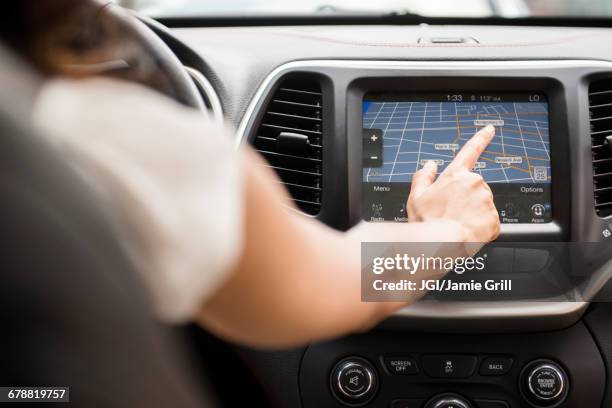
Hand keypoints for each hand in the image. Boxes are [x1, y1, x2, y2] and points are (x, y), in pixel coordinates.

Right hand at [407, 125, 500, 242]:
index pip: (470, 151)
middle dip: (467, 200)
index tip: (490, 129)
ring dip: (473, 215)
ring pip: (482, 207)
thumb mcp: (415, 197)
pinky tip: (467, 233)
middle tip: (452, 214)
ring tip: (457, 225)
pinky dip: (480, 230)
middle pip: (474, 189)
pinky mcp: (494, 218)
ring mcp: (485, 200)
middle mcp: (473, 183)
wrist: (439, 244)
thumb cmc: (426, 222)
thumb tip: (430, 165)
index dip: (481, 138)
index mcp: (454, 175)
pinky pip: (489, 224)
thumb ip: (423, 177)